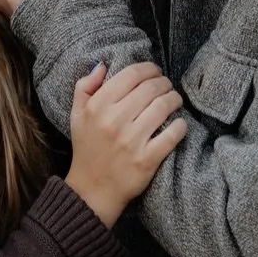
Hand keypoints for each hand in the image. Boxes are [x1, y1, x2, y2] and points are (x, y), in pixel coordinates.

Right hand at [64, 61, 186, 228]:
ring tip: (175, 100)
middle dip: (164, 83)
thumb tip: (103, 66)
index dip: (149, 69)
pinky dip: (180, 125)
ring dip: (174, 99)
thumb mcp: (77, 116)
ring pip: (164, 106)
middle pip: (151, 88)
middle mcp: (114, 121)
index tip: (155, 72)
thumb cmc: (87, 149)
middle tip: (167, 86)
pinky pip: (172, 134)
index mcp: (97, 106)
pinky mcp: (146, 160)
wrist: (91, 190)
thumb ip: (84, 87)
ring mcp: (131, 141)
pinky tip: (179, 124)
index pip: (131, 75)